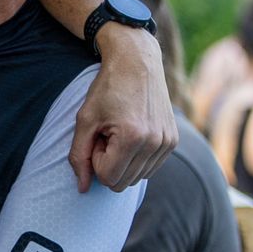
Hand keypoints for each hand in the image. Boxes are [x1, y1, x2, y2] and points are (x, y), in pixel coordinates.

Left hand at [72, 26, 176, 191]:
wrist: (137, 61)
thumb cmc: (107, 89)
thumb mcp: (85, 120)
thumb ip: (79, 156)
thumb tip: (82, 189)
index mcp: (132, 137)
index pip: (107, 178)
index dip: (96, 160)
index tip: (98, 136)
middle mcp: (155, 142)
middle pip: (122, 183)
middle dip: (109, 163)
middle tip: (107, 135)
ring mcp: (167, 142)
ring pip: (136, 178)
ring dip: (123, 161)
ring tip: (120, 133)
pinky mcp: (173, 141)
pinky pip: (150, 168)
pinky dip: (137, 158)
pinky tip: (133, 134)